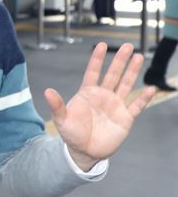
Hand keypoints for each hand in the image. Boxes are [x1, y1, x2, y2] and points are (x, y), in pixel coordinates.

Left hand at [43, 42, 154, 170]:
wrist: (84, 151)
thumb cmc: (72, 133)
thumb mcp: (61, 119)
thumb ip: (57, 105)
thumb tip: (47, 91)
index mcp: (87, 93)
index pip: (93, 72)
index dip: (97, 59)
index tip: (101, 45)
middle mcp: (103, 96)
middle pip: (113, 74)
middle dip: (119, 60)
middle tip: (127, 45)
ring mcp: (115, 105)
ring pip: (126, 85)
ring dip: (132, 72)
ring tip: (138, 57)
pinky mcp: (125, 118)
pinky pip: (136, 106)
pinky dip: (143, 98)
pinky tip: (150, 89)